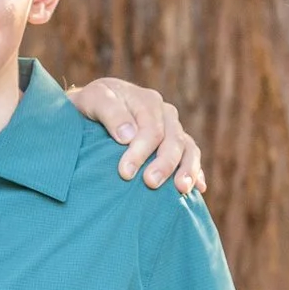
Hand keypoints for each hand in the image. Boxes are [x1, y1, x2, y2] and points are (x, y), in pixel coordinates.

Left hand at [69, 77, 206, 193]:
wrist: (91, 106)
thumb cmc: (90, 104)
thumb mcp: (94, 100)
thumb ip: (110, 113)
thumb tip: (128, 136)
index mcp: (147, 101)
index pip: (151, 129)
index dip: (140, 151)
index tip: (125, 172)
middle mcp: (164, 113)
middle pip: (173, 140)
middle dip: (164, 163)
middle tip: (151, 183)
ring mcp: (172, 128)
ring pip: (188, 148)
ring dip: (187, 169)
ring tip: (181, 189)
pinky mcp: (175, 142)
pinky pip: (192, 156)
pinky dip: (196, 171)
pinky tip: (198, 189)